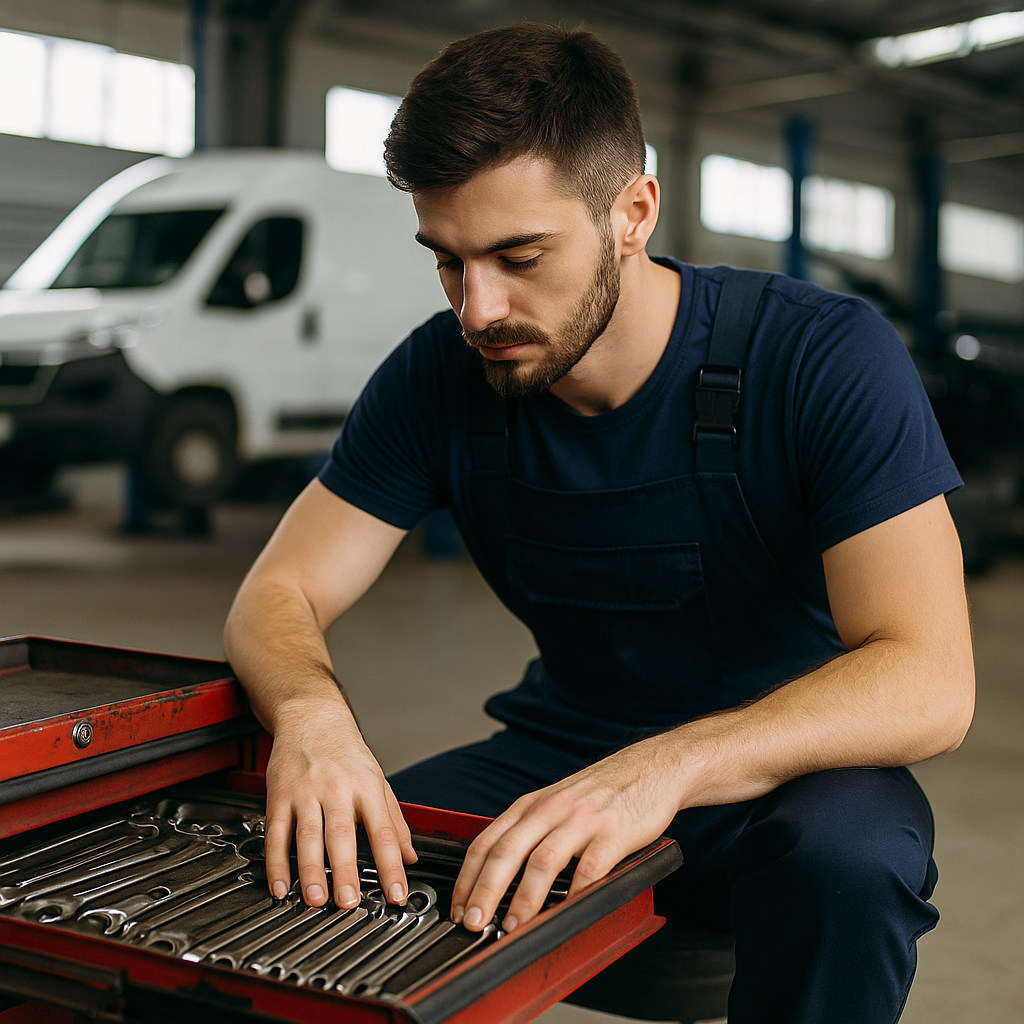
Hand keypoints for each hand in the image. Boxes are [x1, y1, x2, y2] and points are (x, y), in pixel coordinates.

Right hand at [263, 699, 416, 908]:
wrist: (311, 716)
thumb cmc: (347, 752)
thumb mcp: (378, 781)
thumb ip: (394, 822)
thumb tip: (410, 858)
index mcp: (366, 787)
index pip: (383, 831)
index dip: (391, 866)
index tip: (396, 894)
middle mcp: (337, 788)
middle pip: (342, 834)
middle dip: (345, 871)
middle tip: (348, 903)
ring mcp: (305, 791)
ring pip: (307, 835)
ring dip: (310, 871)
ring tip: (314, 900)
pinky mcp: (279, 795)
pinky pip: (276, 833)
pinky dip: (275, 863)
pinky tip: (279, 886)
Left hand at [450, 738, 679, 932]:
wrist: (651, 768)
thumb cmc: (601, 792)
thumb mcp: (555, 803)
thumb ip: (529, 834)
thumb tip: (497, 879)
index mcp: (531, 805)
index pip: (486, 842)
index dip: (467, 879)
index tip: (458, 908)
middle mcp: (551, 809)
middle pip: (506, 852)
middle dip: (485, 892)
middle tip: (473, 923)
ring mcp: (582, 820)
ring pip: (542, 861)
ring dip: (523, 899)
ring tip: (513, 927)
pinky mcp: (613, 833)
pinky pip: (590, 868)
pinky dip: (575, 892)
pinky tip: (566, 911)